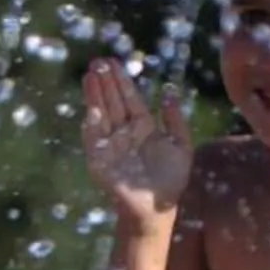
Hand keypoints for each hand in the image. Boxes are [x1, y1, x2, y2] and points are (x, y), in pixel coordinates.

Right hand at [82, 58, 190, 222]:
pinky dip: (92, 124)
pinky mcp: (99, 161)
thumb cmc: (171, 179)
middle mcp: (123, 133)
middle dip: (105, 82)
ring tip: (89, 75)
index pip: (129, 98)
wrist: (156, 208)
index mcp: (142, 126)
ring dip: (95, 96)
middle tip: (97, 60)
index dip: (121, 81)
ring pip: (101, 115)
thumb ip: (175, 119)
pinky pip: (94, 140)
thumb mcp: (181, 144)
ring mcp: (109, 146)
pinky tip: (91, 108)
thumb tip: (169, 92)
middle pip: (112, 102)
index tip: (114, 61)